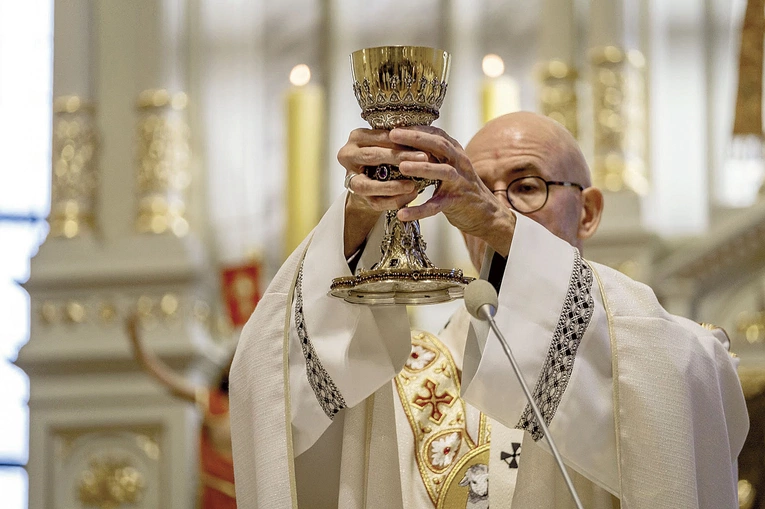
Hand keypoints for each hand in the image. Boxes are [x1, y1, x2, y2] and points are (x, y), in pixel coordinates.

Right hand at [337, 128, 428, 255]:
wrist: (369, 179)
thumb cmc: (383, 155)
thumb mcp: (387, 143)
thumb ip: (398, 140)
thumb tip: (423, 137)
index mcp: (357, 137)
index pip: (380, 137)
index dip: (401, 140)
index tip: (423, 142)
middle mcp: (348, 155)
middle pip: (373, 156)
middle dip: (400, 158)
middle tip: (424, 158)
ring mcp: (349, 177)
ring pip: (368, 185)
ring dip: (392, 186)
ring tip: (413, 186)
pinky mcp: (356, 196)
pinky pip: (375, 201)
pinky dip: (393, 200)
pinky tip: (409, 197)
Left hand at [389, 126, 515, 257]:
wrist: (485, 213)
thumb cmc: (460, 188)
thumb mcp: (448, 167)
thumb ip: (432, 156)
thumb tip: (403, 145)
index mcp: (455, 152)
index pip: (436, 134)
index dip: (415, 128)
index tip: (394, 125)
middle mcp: (460, 163)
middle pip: (439, 145)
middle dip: (416, 138)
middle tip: (392, 135)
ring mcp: (460, 181)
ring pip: (442, 171)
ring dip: (422, 167)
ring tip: (402, 167)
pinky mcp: (457, 202)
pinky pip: (436, 206)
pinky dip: (419, 210)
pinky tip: (402, 214)